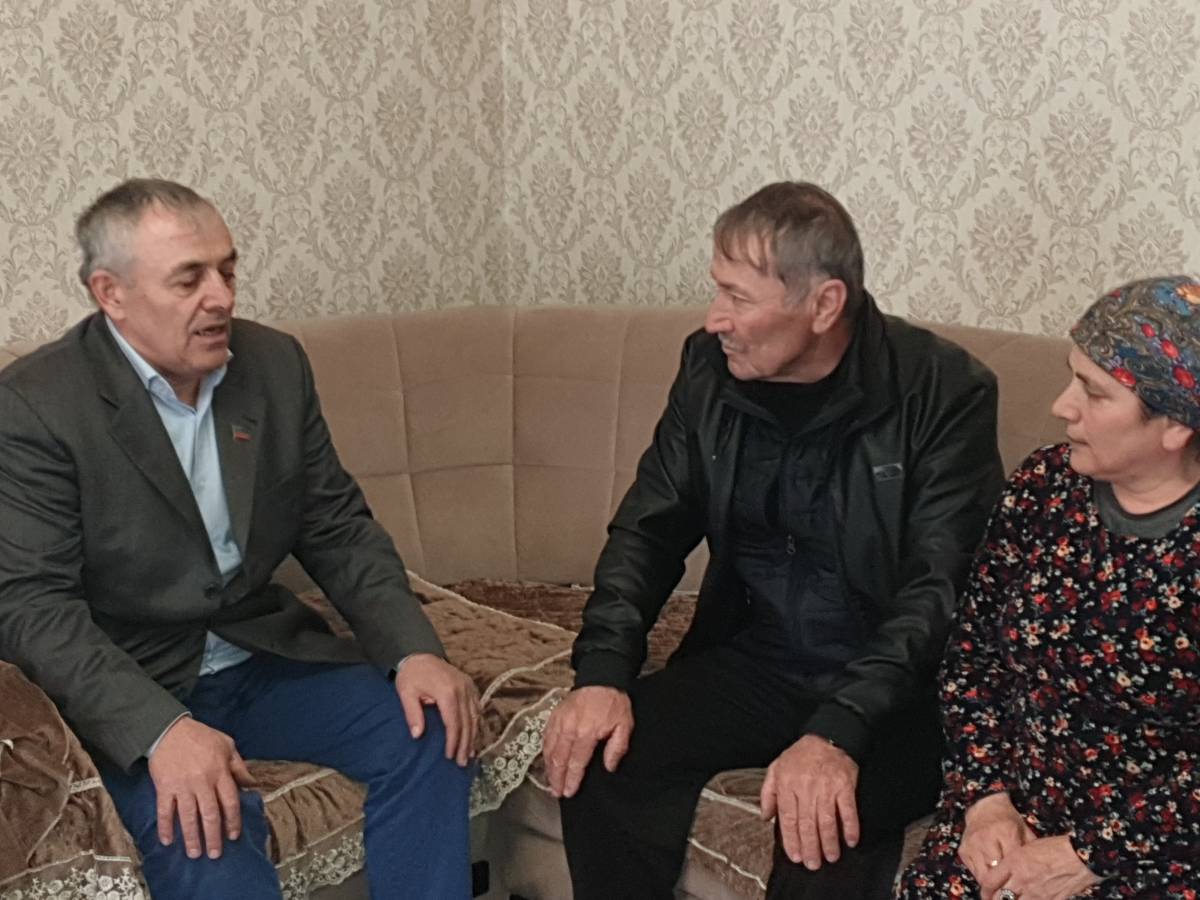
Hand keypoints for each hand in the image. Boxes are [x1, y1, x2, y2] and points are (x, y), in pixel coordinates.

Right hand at [147, 717, 254, 859]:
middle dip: (213, 836)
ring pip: (189, 817)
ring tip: (194, 854)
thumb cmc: (201, 737)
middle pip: (211, 814)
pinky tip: (167, 842)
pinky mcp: (164, 787)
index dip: (233, 821)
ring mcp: (183, 786)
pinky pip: (165, 810)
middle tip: (215, 854)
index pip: (230, 801)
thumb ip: (239, 766)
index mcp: (220, 772)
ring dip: (192, 837)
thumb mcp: (227, 745)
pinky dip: (165, 827)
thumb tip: (251, 784)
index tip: (233, 836)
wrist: (169, 730)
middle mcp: (203, 782)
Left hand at [394, 653, 480, 766]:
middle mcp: (462, 689)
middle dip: (465, 744)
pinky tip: (475, 734)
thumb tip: (417, 735)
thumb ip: (413, 714)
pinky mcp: (470, 685)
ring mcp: (468, 686)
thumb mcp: (406, 693)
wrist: (420, 654)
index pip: (453, 723)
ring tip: (470, 754)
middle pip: (467, 722)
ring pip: (475, 715)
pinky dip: (477, 722)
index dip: (453, 741)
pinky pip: (477, 706)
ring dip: (473, 736)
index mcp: (447, 692)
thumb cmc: (411, 675)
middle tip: (461, 762)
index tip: (449, 756)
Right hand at [542, 686, 632, 798]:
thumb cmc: (613, 702)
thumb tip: (609, 767)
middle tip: (556, 793)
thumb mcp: (624, 725)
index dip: (572, 779)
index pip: (576, 762)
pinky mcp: (554, 716)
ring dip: (549, 768)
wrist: (600, 677)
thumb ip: (617, 748)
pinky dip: (545, 752)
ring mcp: (559, 721)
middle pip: (559, 759)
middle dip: (557, 778)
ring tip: (550, 783)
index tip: (569, 793)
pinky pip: (546, 737)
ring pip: (550, 750)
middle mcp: (569, 728)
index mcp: (586, 732)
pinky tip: (546, 761)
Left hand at [760, 734, 859, 869]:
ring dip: (829, 842)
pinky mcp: (844, 786)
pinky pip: (848, 810)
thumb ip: (768, 793)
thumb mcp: (776, 768)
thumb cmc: (800, 755)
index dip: (791, 840)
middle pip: (807, 824)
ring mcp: (826, 787)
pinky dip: (850, 827)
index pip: (788, 819)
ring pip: (826, 821)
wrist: (827, 737)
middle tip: (813, 864)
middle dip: (810, 847)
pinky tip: (850, 840)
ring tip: (830, 857)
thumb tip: (766, 816)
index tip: (795, 856)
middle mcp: (806, 787)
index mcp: (787, 784)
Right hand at [959, 792, 1036, 893]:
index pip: (1012, 864)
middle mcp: (986, 838)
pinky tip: (992, 877)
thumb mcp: (1024, 832)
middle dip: (1005, 885)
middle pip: (996, 873)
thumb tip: (1041, 873)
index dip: (1018, 878)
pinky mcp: (963, 851)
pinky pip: (974, 872)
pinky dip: (984, 877)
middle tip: (1012, 892)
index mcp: (1006, 832)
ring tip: (1002, 888)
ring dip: (993, 884)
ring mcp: (972, 845)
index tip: (1024, 887)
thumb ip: (1031, 851)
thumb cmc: (1008, 822)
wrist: (984, 808)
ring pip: (983, 876)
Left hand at [989, 835, 1101, 899]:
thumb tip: (1002, 873)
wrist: (1081, 856)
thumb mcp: (1028, 848)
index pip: (990, 881)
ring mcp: (1037, 892)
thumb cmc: (1055, 847)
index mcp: (1014, 862)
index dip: (984, 890)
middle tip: (993, 899)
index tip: (984, 892)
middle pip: (999, 897)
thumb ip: (1013, 862)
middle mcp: (1022, 879)